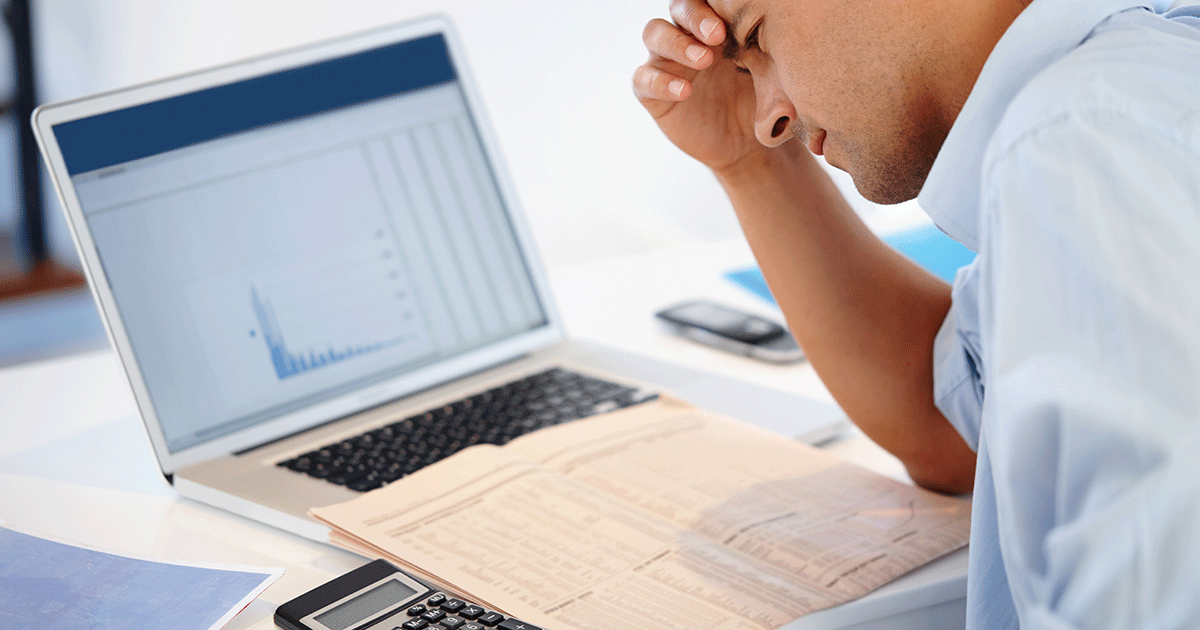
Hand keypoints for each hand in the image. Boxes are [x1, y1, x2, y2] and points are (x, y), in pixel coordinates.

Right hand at [633, 0, 761, 172]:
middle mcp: (688, 37)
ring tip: (703, 61)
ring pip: (654, 33)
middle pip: (679, 8)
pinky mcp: (651, 93)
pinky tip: (685, 92)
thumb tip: (772, 38)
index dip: (714, 5)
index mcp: (717, 26)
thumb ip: (764, 54)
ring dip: (675, 43)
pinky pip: (643, 78)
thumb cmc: (759, 104)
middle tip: (717, 35)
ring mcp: (667, 62)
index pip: (707, 1)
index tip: (734, 21)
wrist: (744, 146)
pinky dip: (660, 81)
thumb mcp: (768, 77)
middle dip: (696, 16)